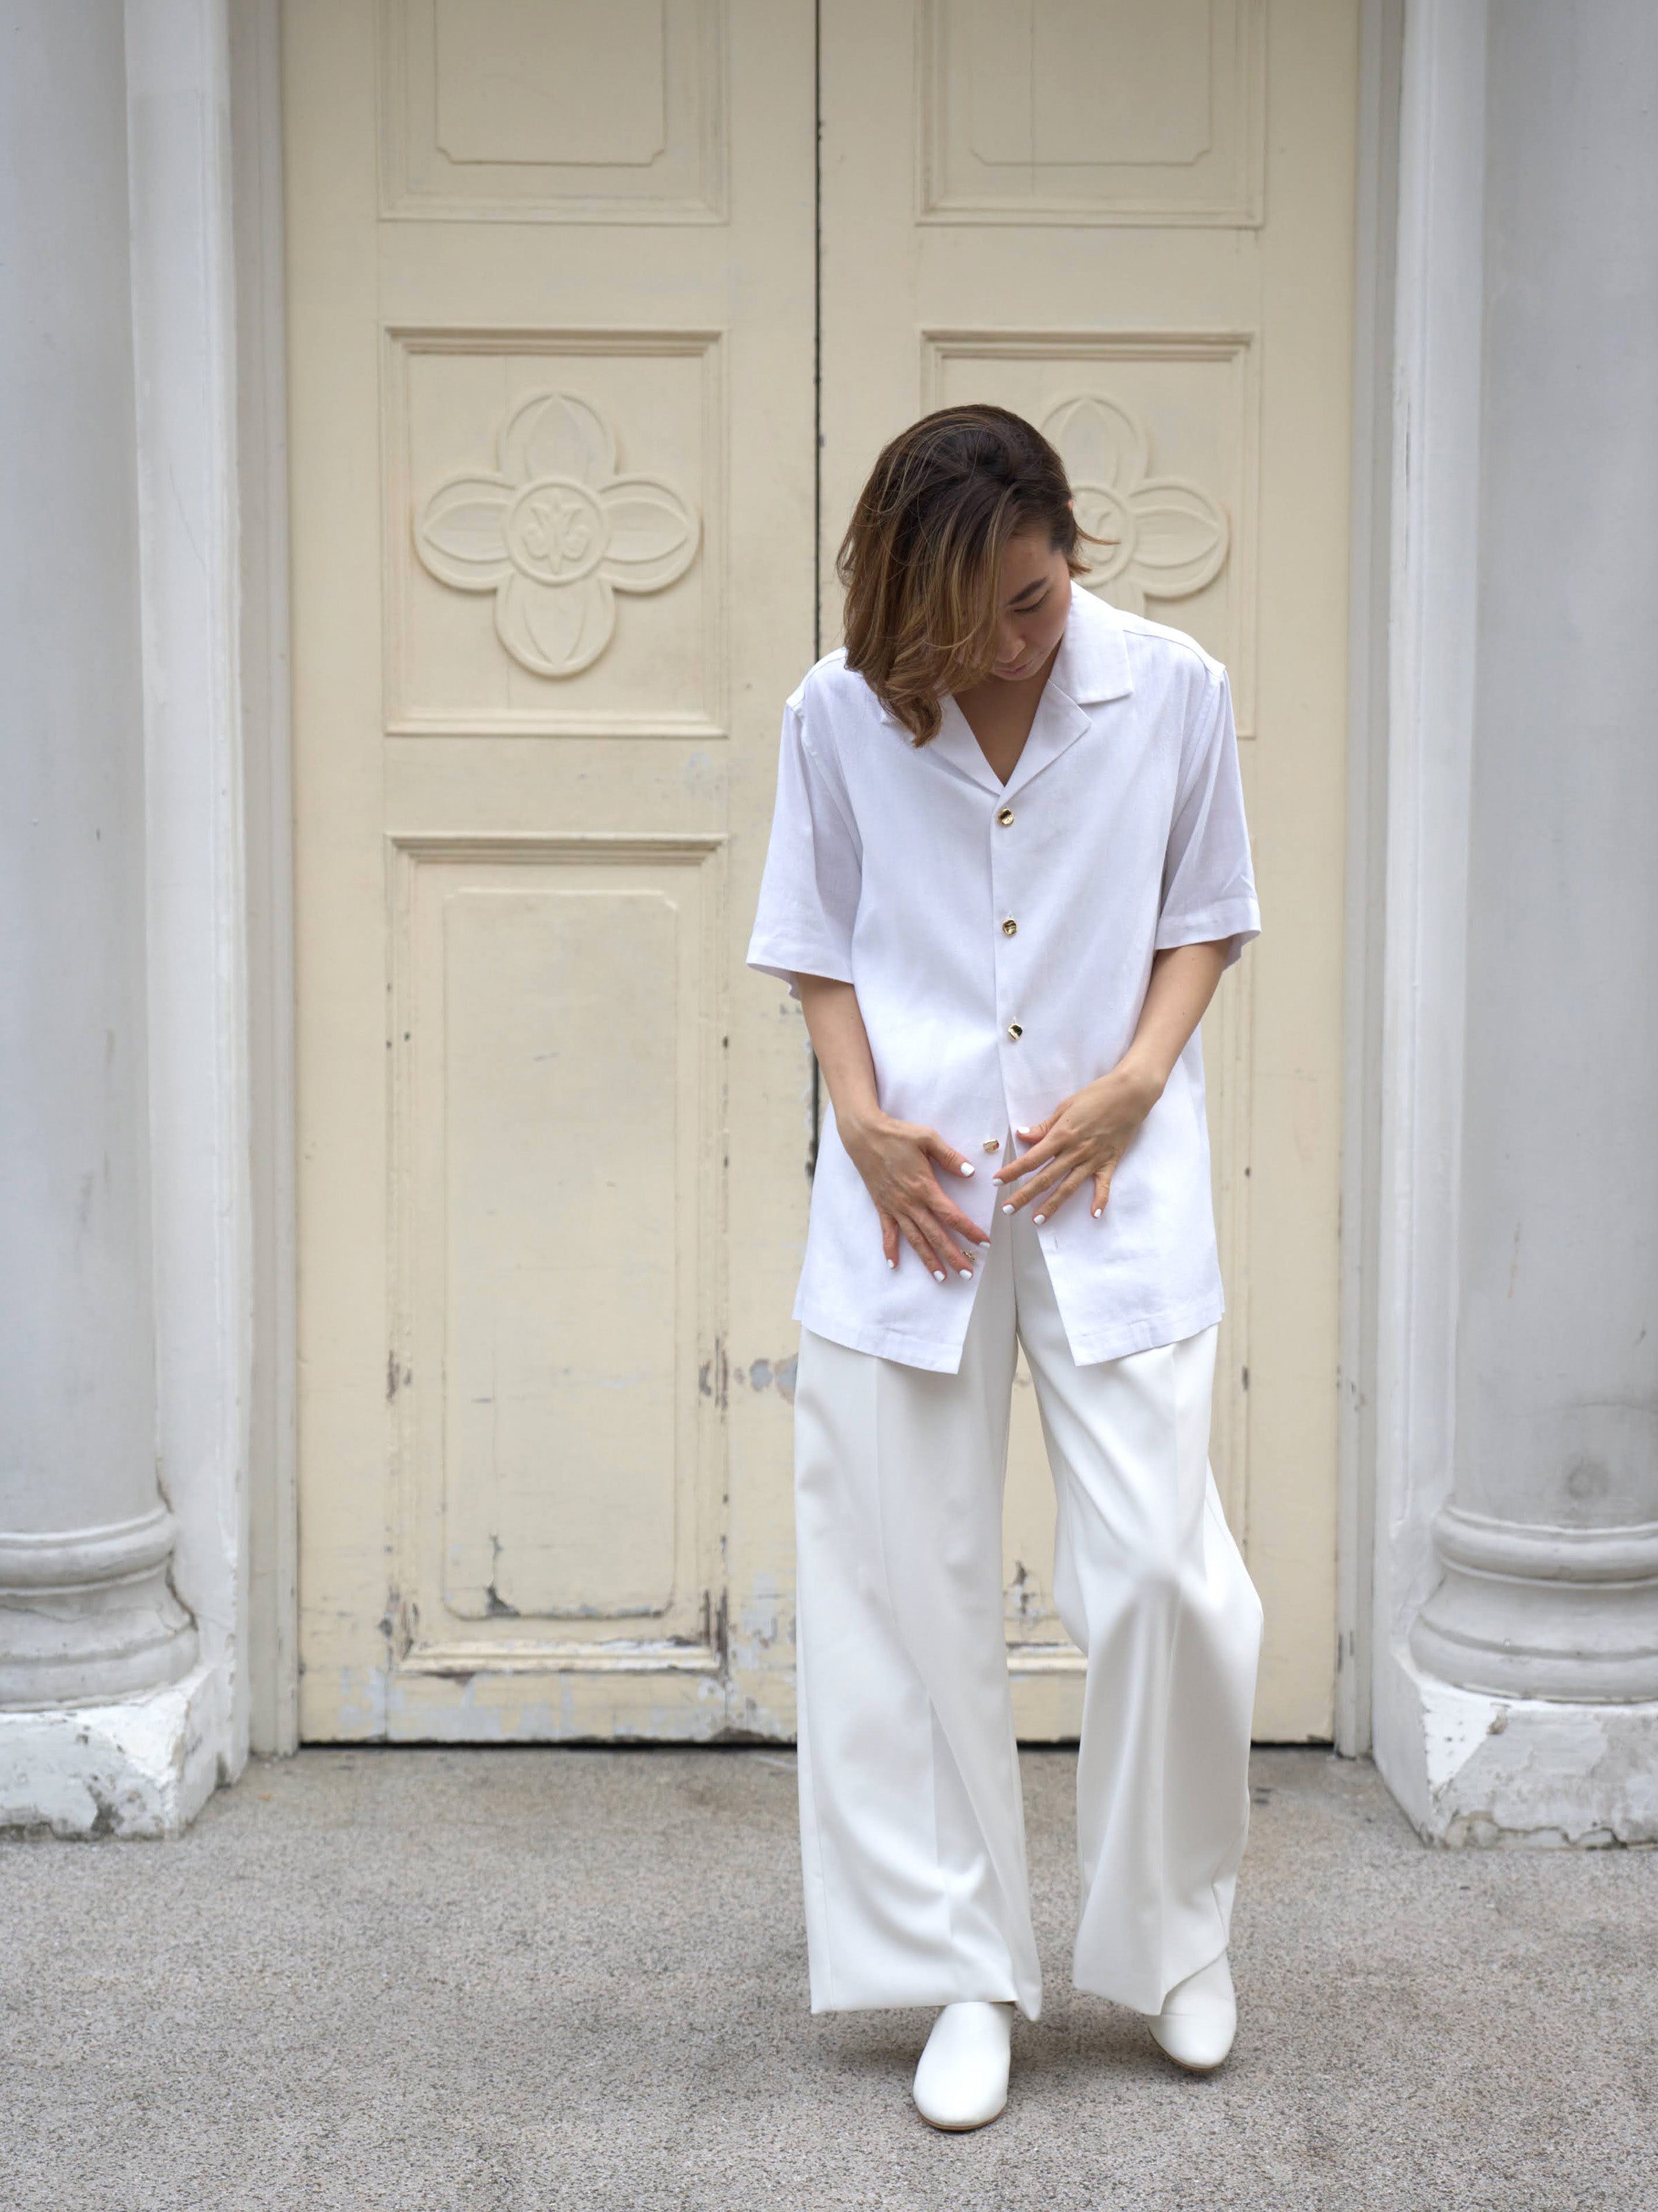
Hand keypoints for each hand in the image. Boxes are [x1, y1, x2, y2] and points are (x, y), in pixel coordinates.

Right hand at [839, 1109, 986, 1281]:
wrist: (864, 1135)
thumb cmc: (897, 1134)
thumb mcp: (928, 1138)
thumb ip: (950, 1156)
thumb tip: (970, 1172)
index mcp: (924, 1187)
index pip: (951, 1215)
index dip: (968, 1230)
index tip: (983, 1242)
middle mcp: (910, 1202)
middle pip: (935, 1235)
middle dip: (953, 1255)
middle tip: (968, 1274)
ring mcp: (895, 1207)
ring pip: (914, 1239)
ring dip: (928, 1260)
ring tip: (941, 1277)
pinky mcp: (882, 1206)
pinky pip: (887, 1232)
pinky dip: (890, 1249)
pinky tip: (894, 1265)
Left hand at [993, 1059, 1164, 1223]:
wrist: (1131, 1094)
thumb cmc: (1096, 1095)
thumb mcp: (1066, 1106)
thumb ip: (1045, 1126)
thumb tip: (1022, 1135)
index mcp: (1062, 1135)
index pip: (1031, 1158)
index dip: (1012, 1171)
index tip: (997, 1182)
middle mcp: (1075, 1151)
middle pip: (1045, 1178)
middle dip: (1025, 1195)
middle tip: (1008, 1209)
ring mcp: (1093, 1159)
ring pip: (1069, 1187)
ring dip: (1052, 1205)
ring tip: (1038, 1220)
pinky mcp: (1110, 1162)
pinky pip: (1103, 1185)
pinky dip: (1100, 1200)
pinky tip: (1094, 1214)